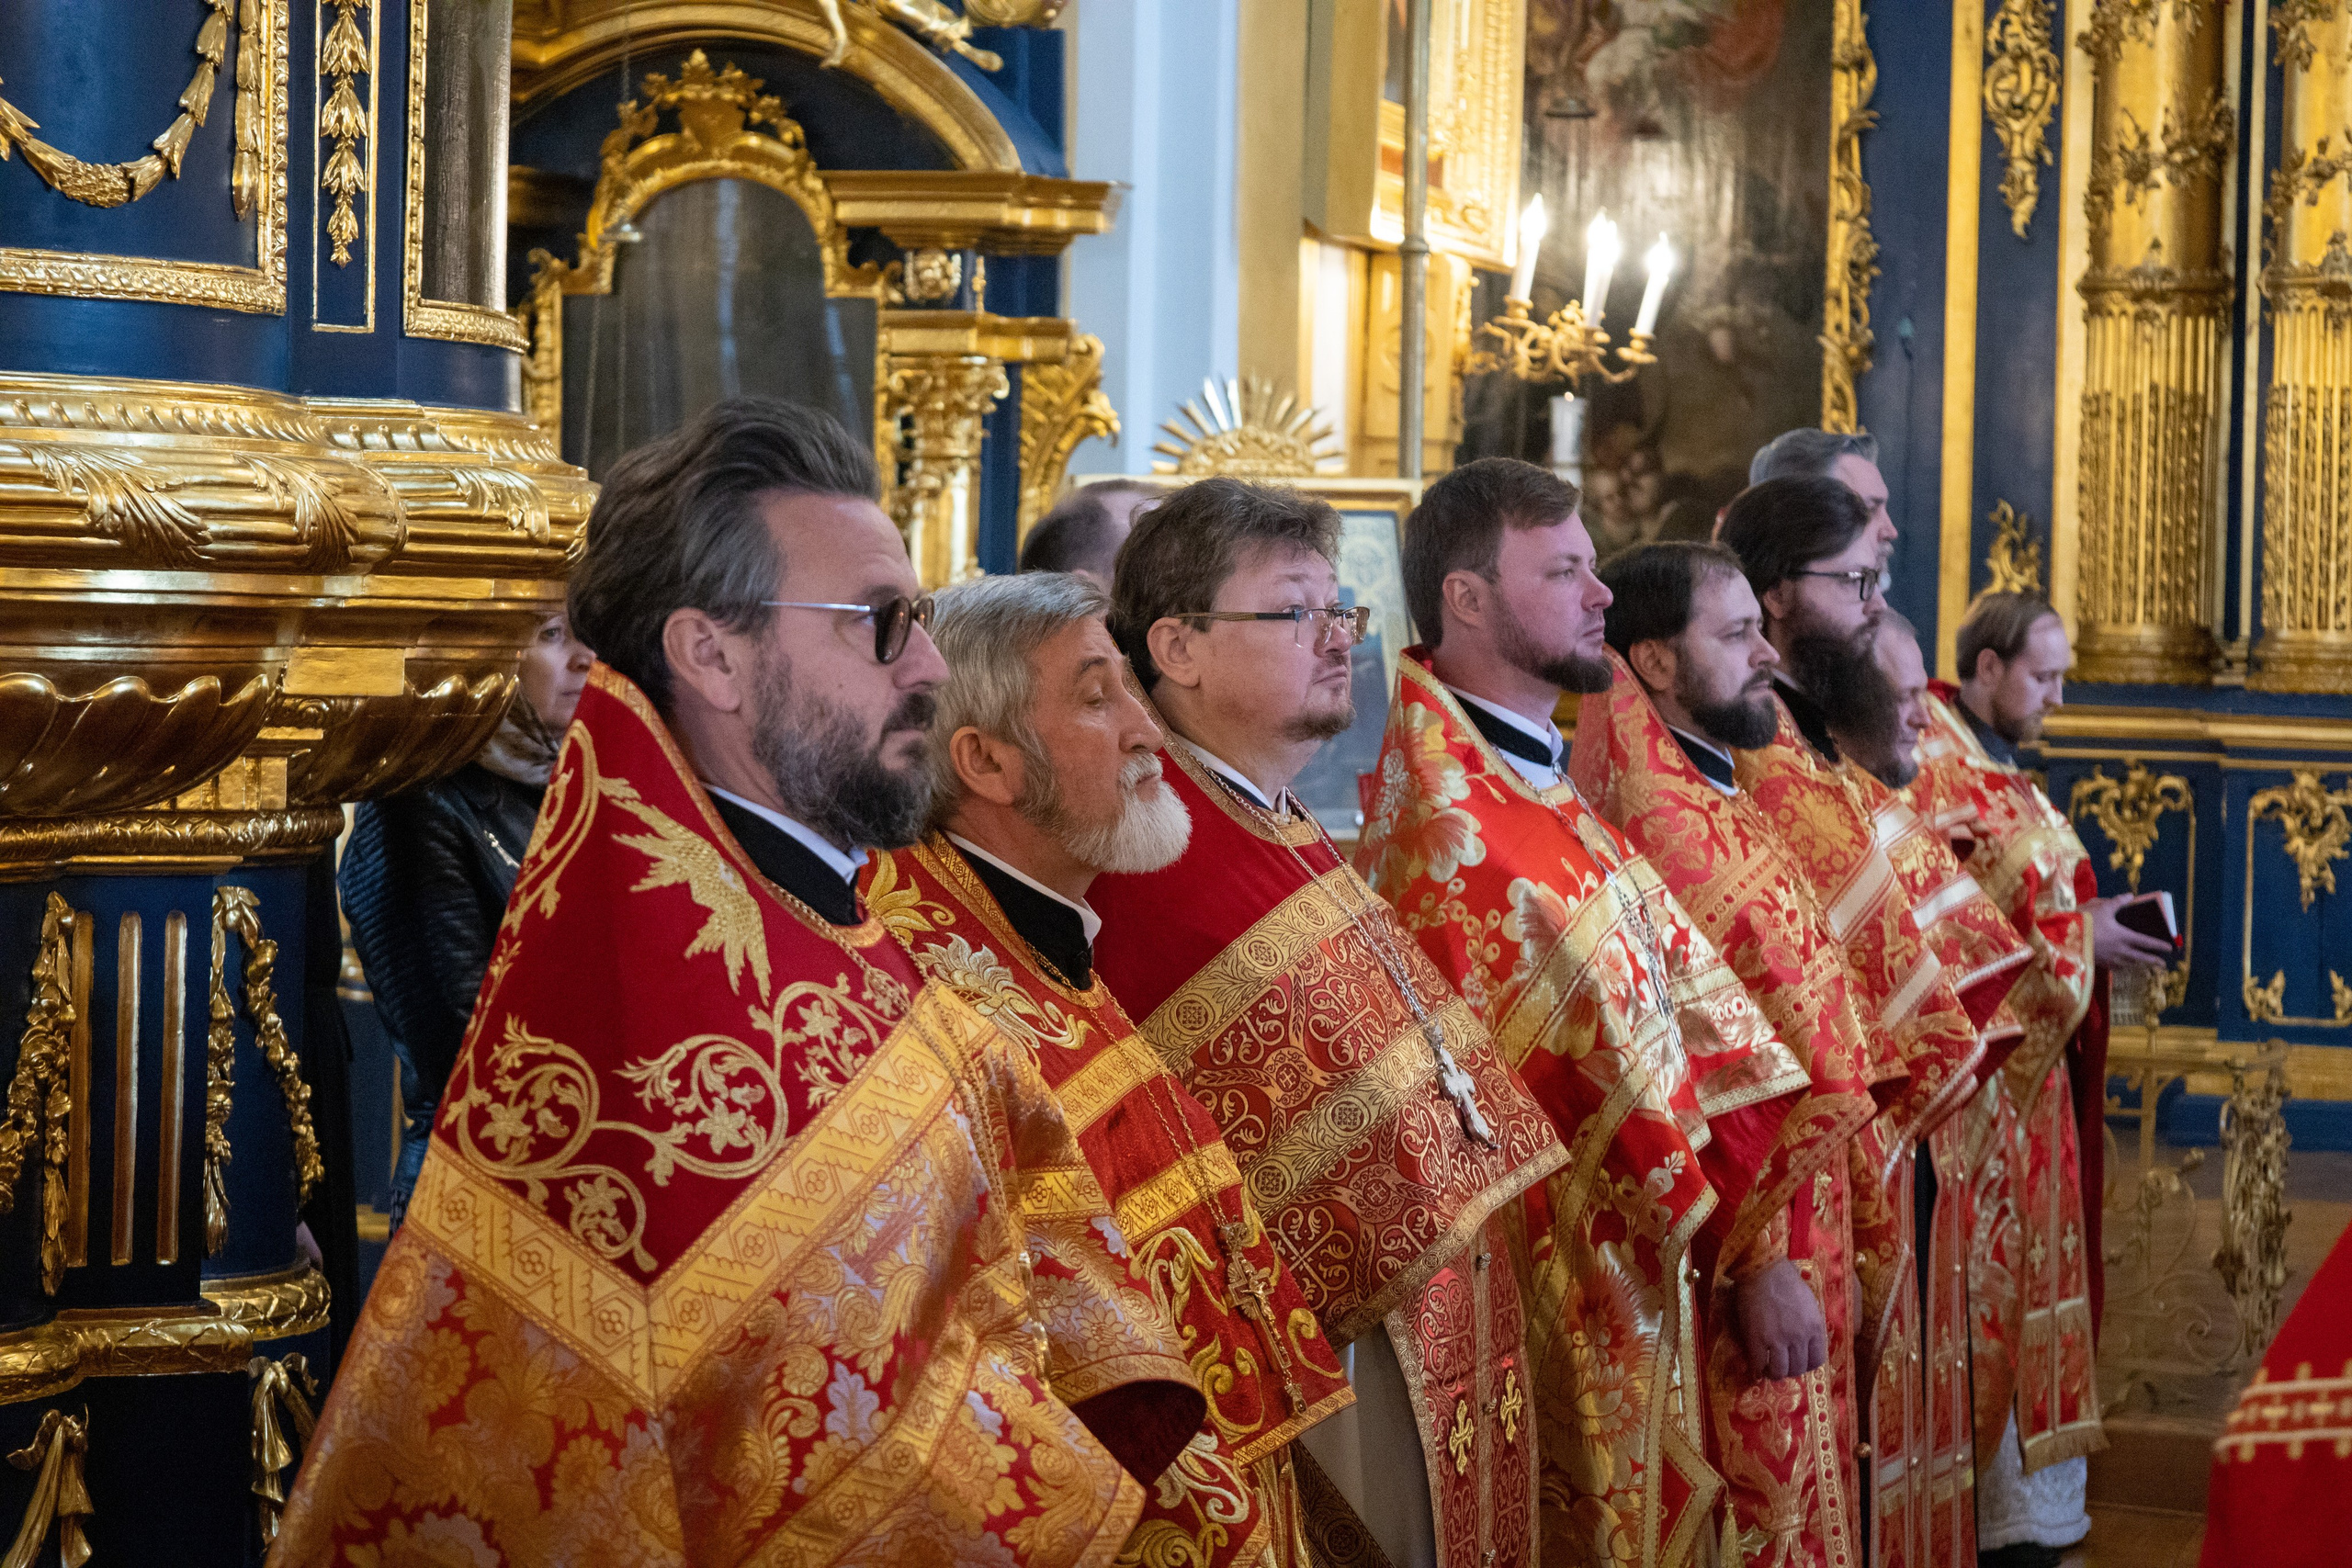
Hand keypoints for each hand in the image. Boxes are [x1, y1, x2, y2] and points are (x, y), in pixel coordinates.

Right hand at [1736, 1258, 1827, 1381]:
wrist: (1763, 1270)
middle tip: (1782, 1366)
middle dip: (1790, 1370)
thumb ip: (1809, 1325)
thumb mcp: (1809, 1304)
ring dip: (1774, 1374)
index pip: (1817, 1360)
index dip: (1807, 1365)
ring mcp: (1778, 1339)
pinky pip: (1759, 1364)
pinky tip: (1755, 1367)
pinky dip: (1757, 1369)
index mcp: (1814, 1328)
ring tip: (1768, 1369)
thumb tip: (1806, 1341)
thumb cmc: (1786, 1281)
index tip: (1799, 1362)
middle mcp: (1799, 1337)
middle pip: (1799, 1368)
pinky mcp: (1757, 1339)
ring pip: (1780, 1371)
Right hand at [2087, 895, 2175, 969]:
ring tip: (2141, 962)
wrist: (2066, 939)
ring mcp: (2110, 958)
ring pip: (2129, 963)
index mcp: (2123, 936)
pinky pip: (2116, 966)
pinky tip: (2121, 964)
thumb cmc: (2086, 921)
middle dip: (2153, 960)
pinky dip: (2122, 965)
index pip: (2146, 942)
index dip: (2159, 945)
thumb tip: (2130, 896)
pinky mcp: (2100, 962)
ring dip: (2137, 962)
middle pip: (2141, 957)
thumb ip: (2117, 902)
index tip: (2169, 948)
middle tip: (2163, 964)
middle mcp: (2120, 950)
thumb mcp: (2102, 907)